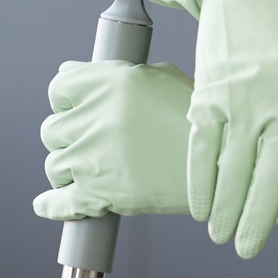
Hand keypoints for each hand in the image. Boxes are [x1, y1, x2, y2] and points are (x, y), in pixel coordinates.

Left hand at [36, 60, 193, 219]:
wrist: (226, 167)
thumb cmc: (204, 122)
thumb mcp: (165, 79)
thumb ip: (115, 75)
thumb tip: (73, 73)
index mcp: (113, 82)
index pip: (59, 88)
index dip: (68, 101)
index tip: (77, 110)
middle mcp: (98, 117)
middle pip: (52, 129)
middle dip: (69, 137)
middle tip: (92, 144)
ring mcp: (94, 157)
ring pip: (55, 165)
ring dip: (69, 169)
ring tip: (93, 172)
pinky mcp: (98, 194)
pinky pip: (58, 202)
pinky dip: (51, 205)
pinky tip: (50, 203)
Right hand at [129, 0, 277, 258]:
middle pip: (270, 182)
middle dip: (258, 224)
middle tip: (249, 250)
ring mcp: (245, 103)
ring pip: (233, 174)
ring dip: (226, 212)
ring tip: (224, 236)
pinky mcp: (210, 95)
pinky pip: (203, 151)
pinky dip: (200, 183)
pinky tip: (201, 206)